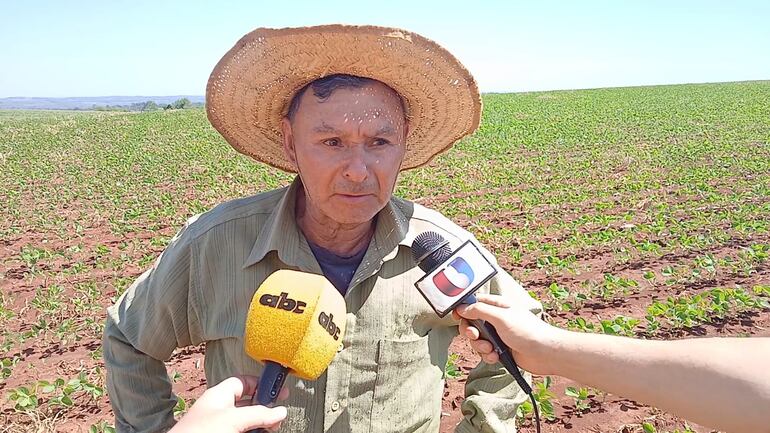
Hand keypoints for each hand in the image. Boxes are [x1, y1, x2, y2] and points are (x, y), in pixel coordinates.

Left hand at [169, 375, 288, 432]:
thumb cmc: (198, 432)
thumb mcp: (234, 418)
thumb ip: (259, 413)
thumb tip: (279, 411)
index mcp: (219, 395)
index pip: (243, 382)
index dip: (260, 384)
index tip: (277, 389)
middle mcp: (219, 408)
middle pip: (248, 403)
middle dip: (264, 408)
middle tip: (278, 415)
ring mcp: (219, 424)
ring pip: (246, 421)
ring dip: (260, 424)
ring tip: (271, 428)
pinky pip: (240, 431)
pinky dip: (252, 432)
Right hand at [453, 294, 561, 374]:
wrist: (546, 354)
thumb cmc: (528, 332)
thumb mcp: (501, 317)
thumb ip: (479, 311)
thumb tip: (462, 308)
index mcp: (498, 306)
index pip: (474, 302)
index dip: (464, 309)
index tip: (458, 317)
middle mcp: (497, 319)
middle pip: (472, 323)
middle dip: (471, 332)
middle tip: (475, 336)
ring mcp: (499, 334)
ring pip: (477, 339)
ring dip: (480, 346)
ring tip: (490, 349)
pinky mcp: (501, 349)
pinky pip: (485, 352)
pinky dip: (488, 355)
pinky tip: (496, 357)